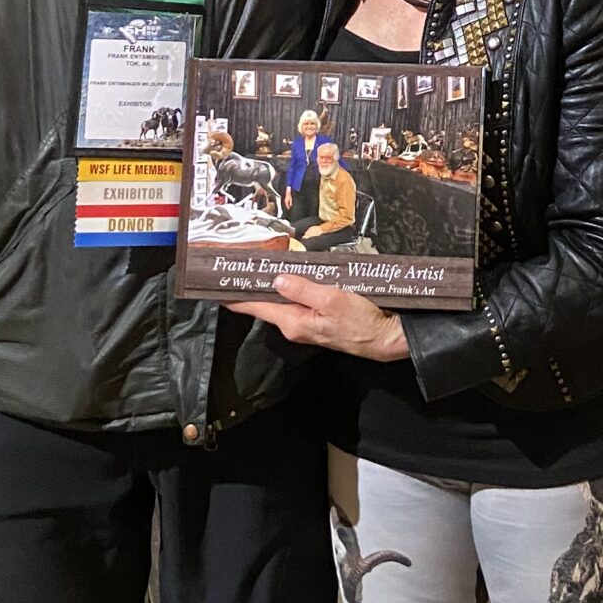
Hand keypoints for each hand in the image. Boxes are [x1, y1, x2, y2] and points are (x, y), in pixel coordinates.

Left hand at [241, 275, 410, 359]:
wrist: (385, 339)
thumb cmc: (362, 322)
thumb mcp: (332, 300)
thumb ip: (303, 289)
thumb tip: (276, 280)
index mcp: (293, 322)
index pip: (255, 307)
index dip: (234, 296)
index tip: (217, 285)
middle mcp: (294, 326)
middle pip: (265, 304)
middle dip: (251, 285)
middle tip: (239, 263)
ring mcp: (306, 324)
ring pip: (281, 301)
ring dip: (272, 285)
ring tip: (259, 265)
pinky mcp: (317, 320)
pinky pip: (297, 302)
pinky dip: (290, 289)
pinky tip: (291, 276)